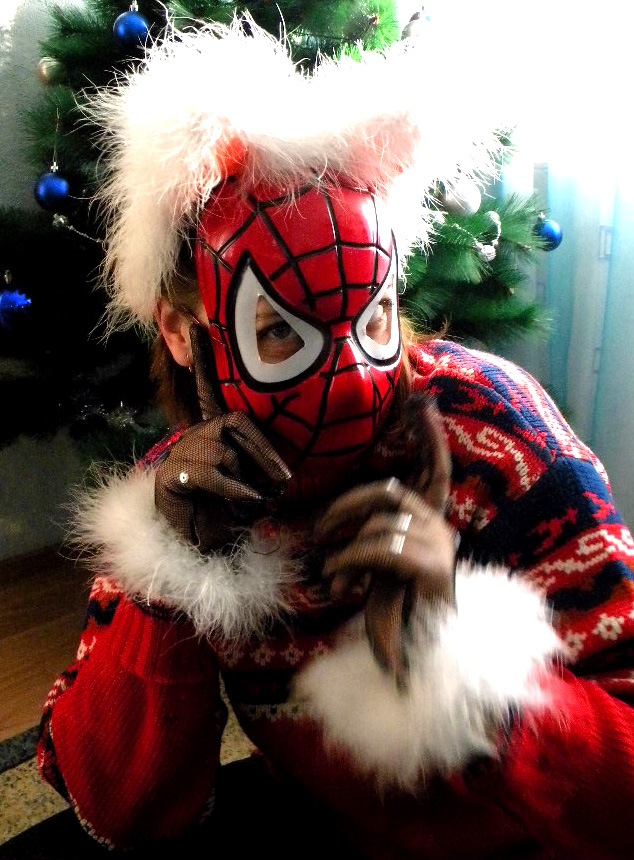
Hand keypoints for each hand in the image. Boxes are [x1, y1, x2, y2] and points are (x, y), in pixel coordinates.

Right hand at [155, 322, 290, 552]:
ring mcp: (179, 454)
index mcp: (212, 430)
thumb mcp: (256, 482)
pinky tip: (247, 504)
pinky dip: (238, 492)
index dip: (202, 358)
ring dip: (248, 483)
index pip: (207, 388)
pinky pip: (214, 474)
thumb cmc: (232, 510)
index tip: (197, 323)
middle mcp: (193, 435)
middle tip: (284, 481)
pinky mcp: (170, 477)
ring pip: (226, 453)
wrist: (202, 544)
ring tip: (251, 504)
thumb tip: (286, 477)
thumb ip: (267, 468)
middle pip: (234, 422)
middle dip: (264, 453)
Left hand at [314, 394, 455, 687]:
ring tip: (333, 577)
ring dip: (345, 552)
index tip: (425, 402)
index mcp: (431, 520)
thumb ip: (371, 534)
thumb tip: (330, 521)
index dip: (431, 437)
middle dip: (346, 506)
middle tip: (319, 533)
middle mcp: (440, 527)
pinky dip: (350, 564)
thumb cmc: (397, 604)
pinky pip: (380, 549)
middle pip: (387, 492)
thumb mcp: (381, 563)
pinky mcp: (432, 569)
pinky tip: (340, 586)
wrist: (423, 651)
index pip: (436, 469)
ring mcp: (440, 547)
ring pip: (378, 527)